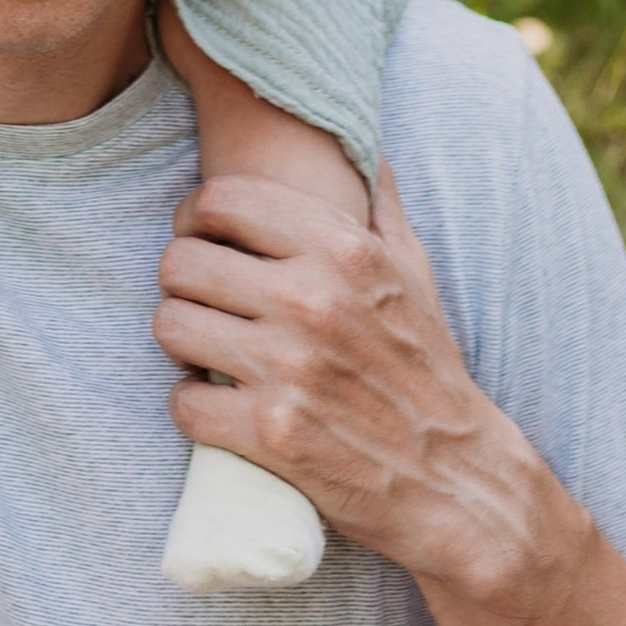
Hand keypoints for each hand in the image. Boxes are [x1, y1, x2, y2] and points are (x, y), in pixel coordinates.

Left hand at [153, 165, 568, 602]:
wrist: (456, 479)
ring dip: (180, 341)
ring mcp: (289, 368)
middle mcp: (312, 299)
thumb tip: (364, 146)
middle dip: (182, 282)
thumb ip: (380, 202)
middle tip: (202, 301)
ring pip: (169, 325)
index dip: (196, 217)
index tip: (204, 239)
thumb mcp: (414, 272)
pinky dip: (191, 406)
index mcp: (342, 249)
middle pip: (180, 261)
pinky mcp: (271, 435)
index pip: (219, 199)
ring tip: (204, 349)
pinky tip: (216, 404)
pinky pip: (183, 403)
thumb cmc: (427, 366)